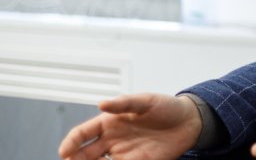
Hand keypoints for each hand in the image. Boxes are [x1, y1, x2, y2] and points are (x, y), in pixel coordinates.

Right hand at [58, 93, 201, 159]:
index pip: (82, 134)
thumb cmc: (167, 107)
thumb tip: (102, 104)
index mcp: (109, 122)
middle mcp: (112, 140)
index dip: (71, 142)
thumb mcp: (147, 101)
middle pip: (84, 154)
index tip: (65, 152)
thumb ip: (125, 103)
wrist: (190, 122)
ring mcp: (123, 154)